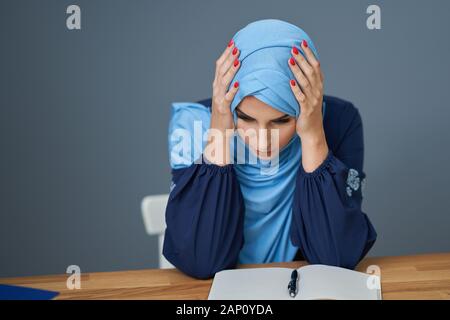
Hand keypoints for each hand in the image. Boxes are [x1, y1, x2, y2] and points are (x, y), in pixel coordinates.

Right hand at [205, 39, 240, 164]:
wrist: (218, 133)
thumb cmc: (225, 116)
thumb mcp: (227, 98)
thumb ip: (232, 86)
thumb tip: (243, 76)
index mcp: (217, 86)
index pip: (220, 66)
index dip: (226, 54)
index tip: (234, 43)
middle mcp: (216, 90)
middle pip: (221, 70)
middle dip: (229, 58)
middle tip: (238, 46)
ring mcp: (219, 99)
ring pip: (224, 81)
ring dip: (231, 70)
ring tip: (239, 60)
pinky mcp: (223, 109)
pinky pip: (228, 98)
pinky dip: (233, 90)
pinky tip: (239, 83)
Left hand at [288, 40, 328, 171]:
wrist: (312, 131)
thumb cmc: (308, 111)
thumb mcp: (309, 94)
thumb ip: (305, 81)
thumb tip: (296, 65)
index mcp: (319, 85)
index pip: (315, 65)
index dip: (310, 53)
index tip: (302, 42)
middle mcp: (318, 91)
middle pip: (311, 70)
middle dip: (302, 58)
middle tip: (294, 47)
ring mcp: (313, 100)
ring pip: (306, 82)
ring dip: (298, 70)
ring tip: (290, 59)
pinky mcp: (306, 109)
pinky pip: (301, 97)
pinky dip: (296, 89)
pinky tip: (289, 82)